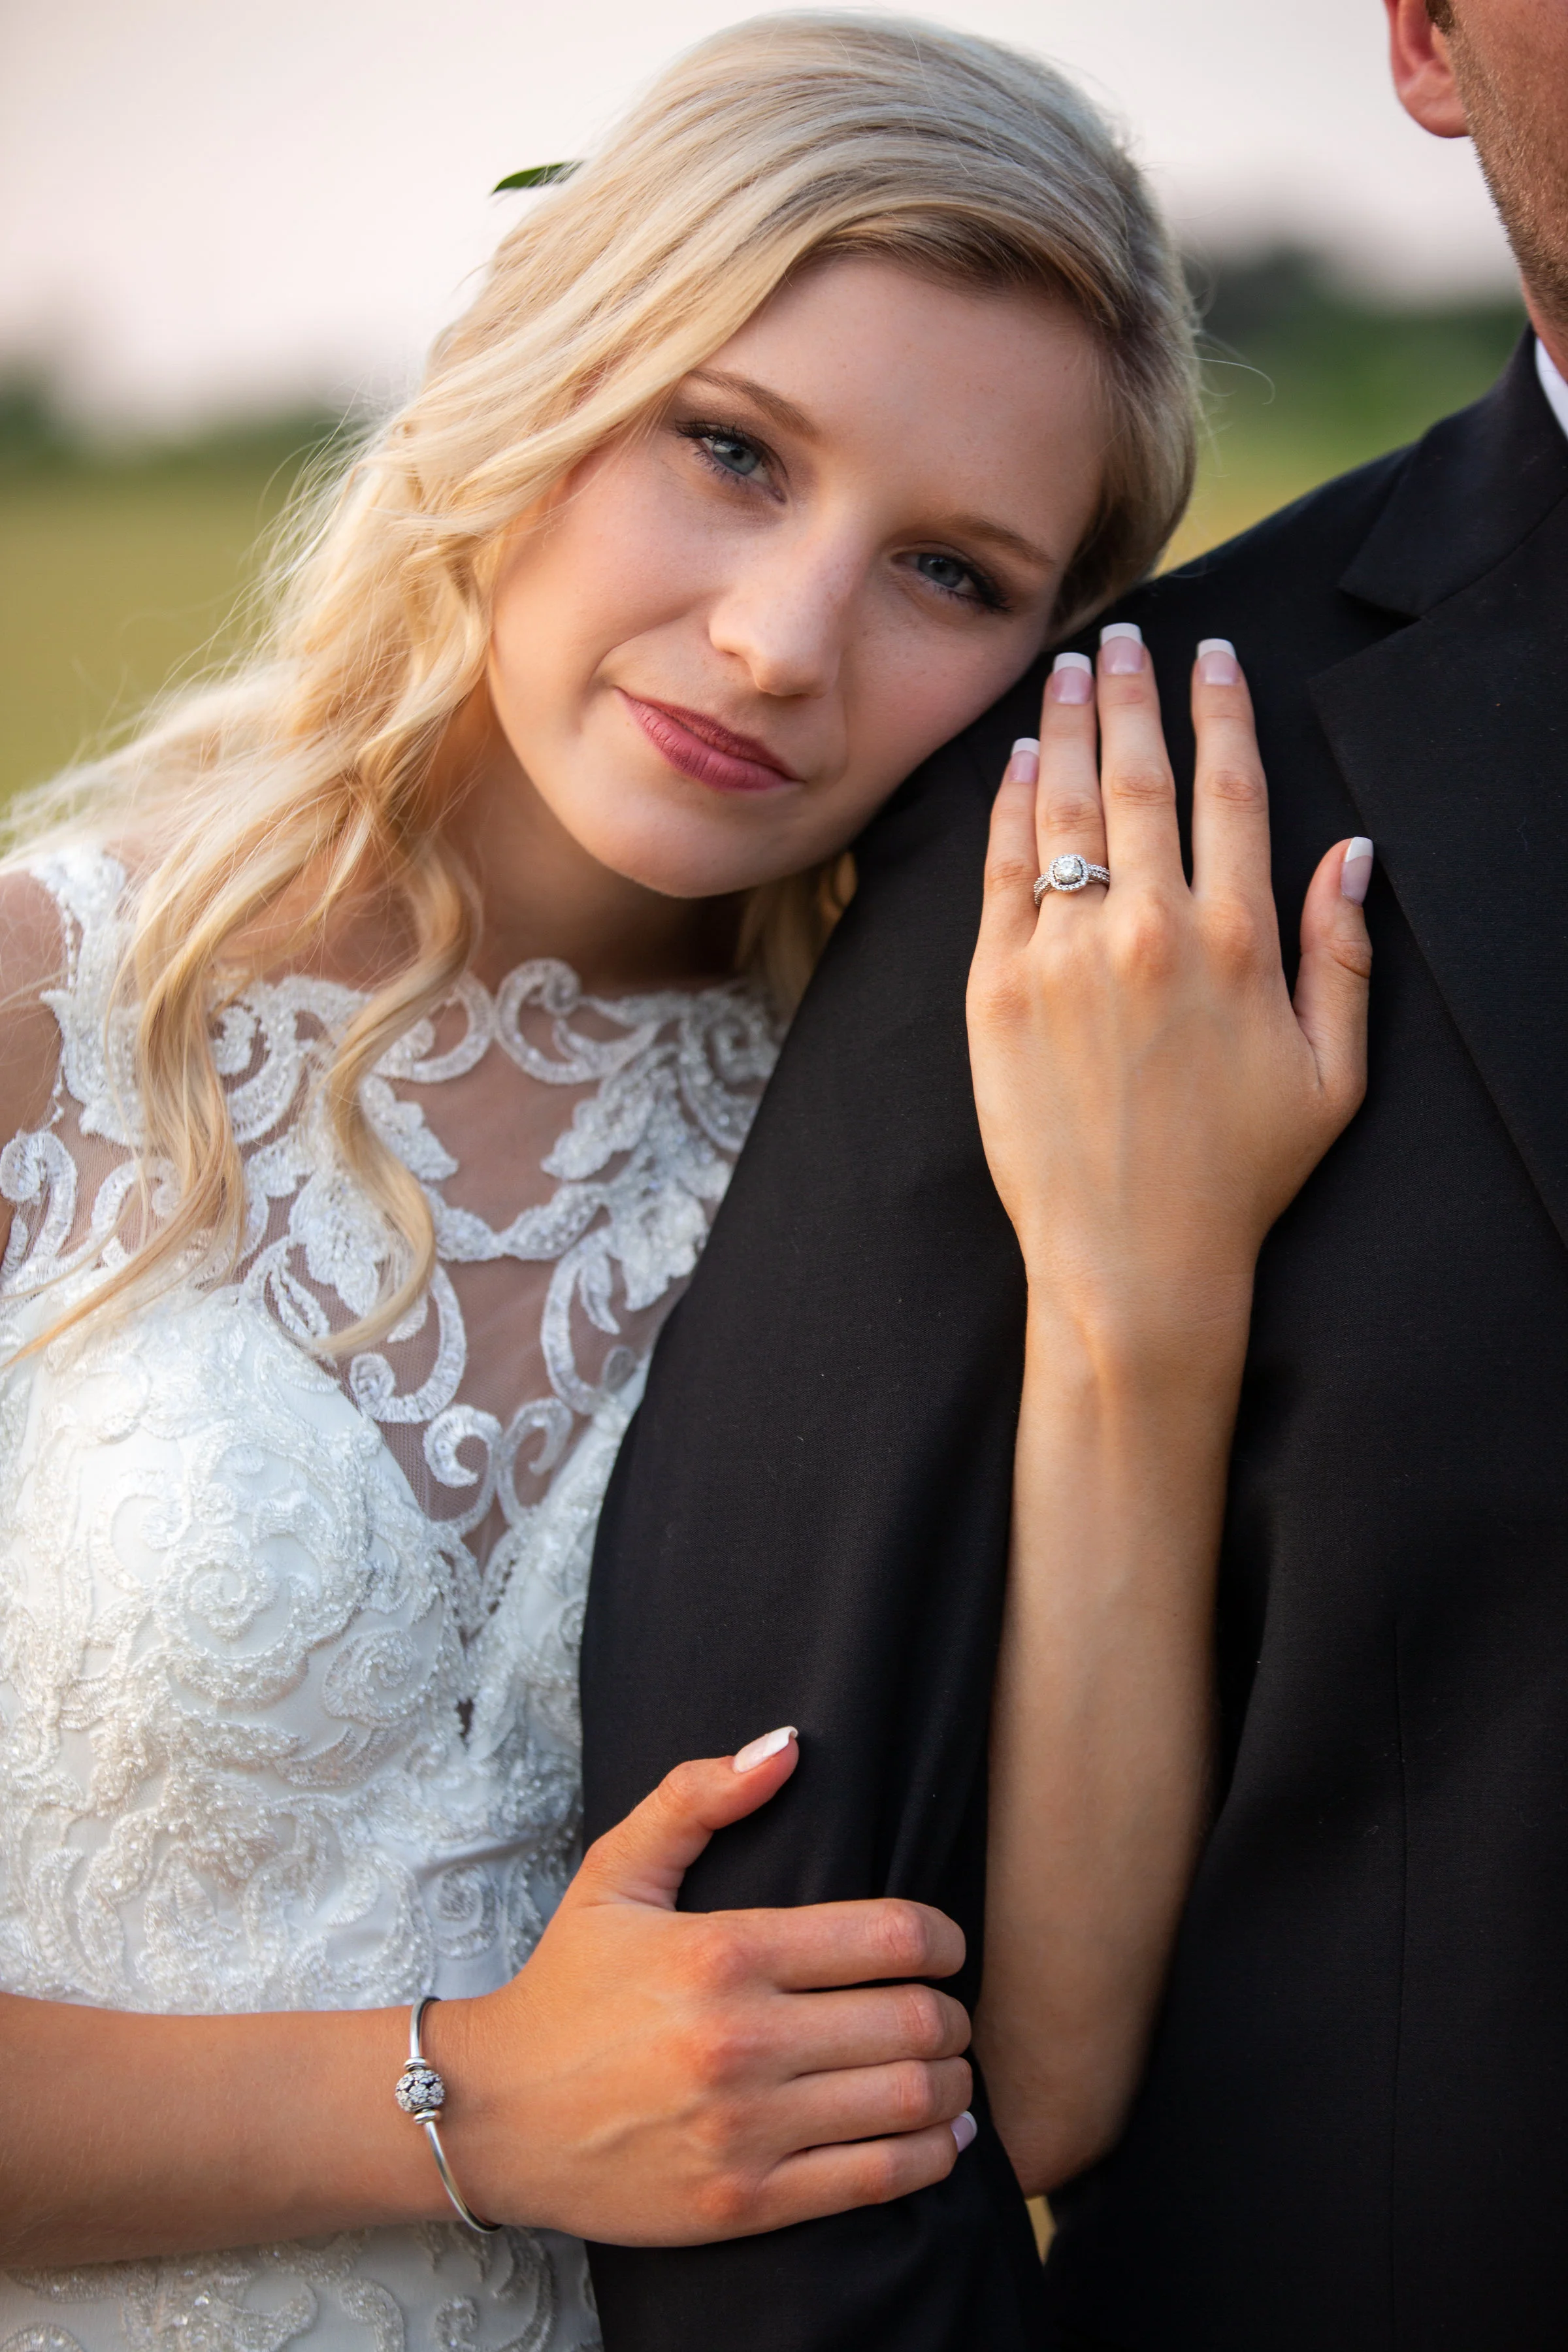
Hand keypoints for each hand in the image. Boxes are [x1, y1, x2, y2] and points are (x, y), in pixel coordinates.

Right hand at [434, 1731, 972, 2243]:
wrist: (491, 2116)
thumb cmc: (566, 1988)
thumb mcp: (615, 1876)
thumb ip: (696, 1797)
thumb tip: (786, 1746)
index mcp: (724, 1952)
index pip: (889, 1938)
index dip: (944, 1939)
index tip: (946, 1945)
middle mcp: (742, 2041)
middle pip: (912, 2021)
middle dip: (953, 2013)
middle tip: (949, 2010)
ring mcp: (745, 2129)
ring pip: (908, 2101)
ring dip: (952, 2082)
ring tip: (949, 2068)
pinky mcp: (744, 2203)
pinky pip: (876, 2181)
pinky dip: (930, 2155)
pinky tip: (939, 2134)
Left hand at [967, 630, 1370, 1378]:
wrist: (1132, 1261)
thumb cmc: (1242, 1176)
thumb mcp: (1333, 1074)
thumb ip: (1344, 955)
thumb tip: (1356, 853)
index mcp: (1238, 943)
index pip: (1230, 791)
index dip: (1222, 712)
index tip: (1215, 656)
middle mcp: (1148, 930)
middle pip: (1141, 778)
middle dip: (1135, 693)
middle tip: (1124, 634)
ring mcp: (1065, 956)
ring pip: (1067, 810)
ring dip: (1068, 728)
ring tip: (1068, 671)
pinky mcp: (998, 990)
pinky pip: (1003, 873)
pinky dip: (1012, 807)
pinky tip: (1020, 761)